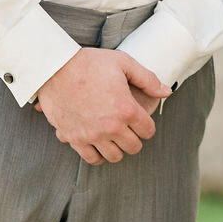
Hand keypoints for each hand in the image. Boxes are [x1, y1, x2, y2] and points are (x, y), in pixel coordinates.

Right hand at [36, 48, 169, 165]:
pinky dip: (98, 154)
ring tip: (115, 137)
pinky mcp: (74, 139)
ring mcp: (92, 135)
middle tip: (129, 128)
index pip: (148, 131)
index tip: (142, 120)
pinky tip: (99, 144)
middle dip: (135, 138)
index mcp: (126, 109)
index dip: (147, 125)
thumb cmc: (90, 63)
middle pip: (133, 147)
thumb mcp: (123, 63)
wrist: (55, 68)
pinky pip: (91, 158)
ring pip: (114, 156)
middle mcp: (111, 127)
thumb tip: (166, 91)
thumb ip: (148, 79)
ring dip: (118, 148)